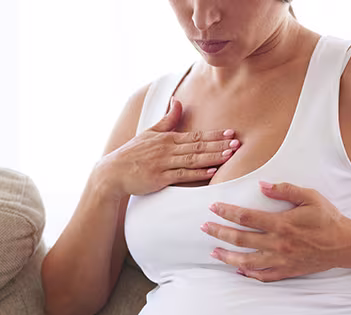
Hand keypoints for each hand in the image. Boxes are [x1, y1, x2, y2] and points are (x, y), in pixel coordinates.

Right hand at [94, 98, 240, 198]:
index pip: (195, 135)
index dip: (214, 135)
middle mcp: (167, 149)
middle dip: (219, 145)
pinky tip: (211, 172)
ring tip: (229, 155)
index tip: (230, 133)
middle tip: (237, 143)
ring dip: (212, 157)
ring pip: (193, 159)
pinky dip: (197, 173)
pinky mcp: (159, 178)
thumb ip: (167, 119)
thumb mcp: (149, 132)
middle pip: (197, 146)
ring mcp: (164, 164)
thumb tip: (178, 101)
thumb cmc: (133, 153)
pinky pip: (182, 175)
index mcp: (167, 138)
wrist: (113, 172)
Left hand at [201, 182, 350, 281]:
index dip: (227, 211)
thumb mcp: (310, 197)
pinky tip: (238, 270)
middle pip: (241, 239)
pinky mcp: (287, 271)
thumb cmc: (328, 219)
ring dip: (228, 256)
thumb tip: (262, 185)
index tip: (214, 207)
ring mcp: (281, 260)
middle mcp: (278, 244)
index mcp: (281, 224)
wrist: (345, 244)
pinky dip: (249, 274)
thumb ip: (285, 190)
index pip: (246, 217)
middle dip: (219, 233)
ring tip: (213, 252)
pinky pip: (263, 276)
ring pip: (247, 261)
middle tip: (204, 228)